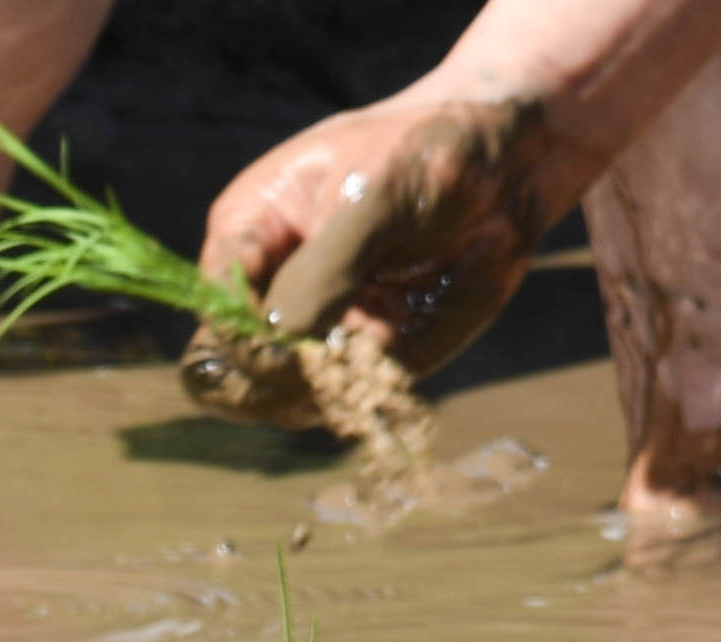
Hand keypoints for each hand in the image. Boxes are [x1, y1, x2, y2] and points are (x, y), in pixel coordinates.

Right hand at [197, 86, 560, 385]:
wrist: (505, 169)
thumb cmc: (430, 155)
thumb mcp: (376, 193)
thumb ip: (325, 266)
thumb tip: (285, 339)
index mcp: (248, 236)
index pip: (216, 309)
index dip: (249, 335)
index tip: (300, 339)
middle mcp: (266, 292)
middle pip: (225, 370)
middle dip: (273, 378)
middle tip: (333, 359)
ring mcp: (310, 334)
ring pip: (275, 402)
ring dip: (322, 393)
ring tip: (376, 346)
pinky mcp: (359, 363)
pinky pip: (340, 407)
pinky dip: (364, 400)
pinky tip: (397, 356)